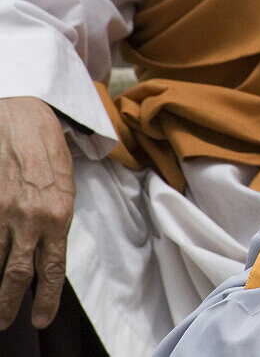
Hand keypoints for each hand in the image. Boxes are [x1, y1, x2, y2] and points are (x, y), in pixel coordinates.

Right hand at [0, 97, 73, 329]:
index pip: (52, 268)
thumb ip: (56, 223)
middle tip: (5, 322)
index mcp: (59, 216)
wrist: (25, 123)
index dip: (47, 297)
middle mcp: (30, 219)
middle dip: (10, 303)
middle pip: (16, 274)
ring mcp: (4, 213)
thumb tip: (46, 253)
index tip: (42, 318)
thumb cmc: (51, 154)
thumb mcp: (66, 190)